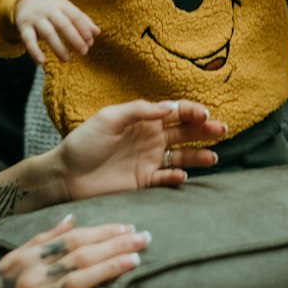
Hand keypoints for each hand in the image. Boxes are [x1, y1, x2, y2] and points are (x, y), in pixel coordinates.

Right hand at [0, 216, 149, 287]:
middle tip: (144, 239)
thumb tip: (72, 218)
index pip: (74, 239)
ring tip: (134, 262)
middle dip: (115, 246)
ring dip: (108, 270)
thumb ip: (44, 238)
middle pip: (80, 256)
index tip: (129, 228)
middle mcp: (33, 277)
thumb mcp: (15, 258)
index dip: (103, 232)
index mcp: (30, 257)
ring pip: (76, 282)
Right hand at [15, 0, 98, 63]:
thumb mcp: (66, 9)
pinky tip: (41, 62)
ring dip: (58, 47)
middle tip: (84, 52)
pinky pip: (28, 40)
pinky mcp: (24, 27)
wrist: (24, 1)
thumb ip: (82, 20)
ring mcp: (36, 19)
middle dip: (75, 39)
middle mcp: (49, 11)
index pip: (75, 16)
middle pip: (63, 24)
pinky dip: (34, 51)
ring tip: (66, 60)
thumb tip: (97, 33)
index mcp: (62, 5)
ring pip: (48, 33)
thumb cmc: (52, 9)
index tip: (90, 42)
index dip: (84, 29)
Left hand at [58, 99, 226, 197]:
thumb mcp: (108, 118)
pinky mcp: (143, 181)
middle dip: (205, 130)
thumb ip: (139, 110)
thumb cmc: (83, 142)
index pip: (175, 112)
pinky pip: (166, 178)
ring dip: (198, 155)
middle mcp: (150, 138)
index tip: (204, 115)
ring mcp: (148, 160)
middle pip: (184, 133)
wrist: (66, 175)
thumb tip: (169, 106)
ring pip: (181, 156)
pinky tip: (183, 175)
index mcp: (143, 120)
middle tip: (222, 130)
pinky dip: (177, 177)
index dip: (192, 112)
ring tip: (214, 157)